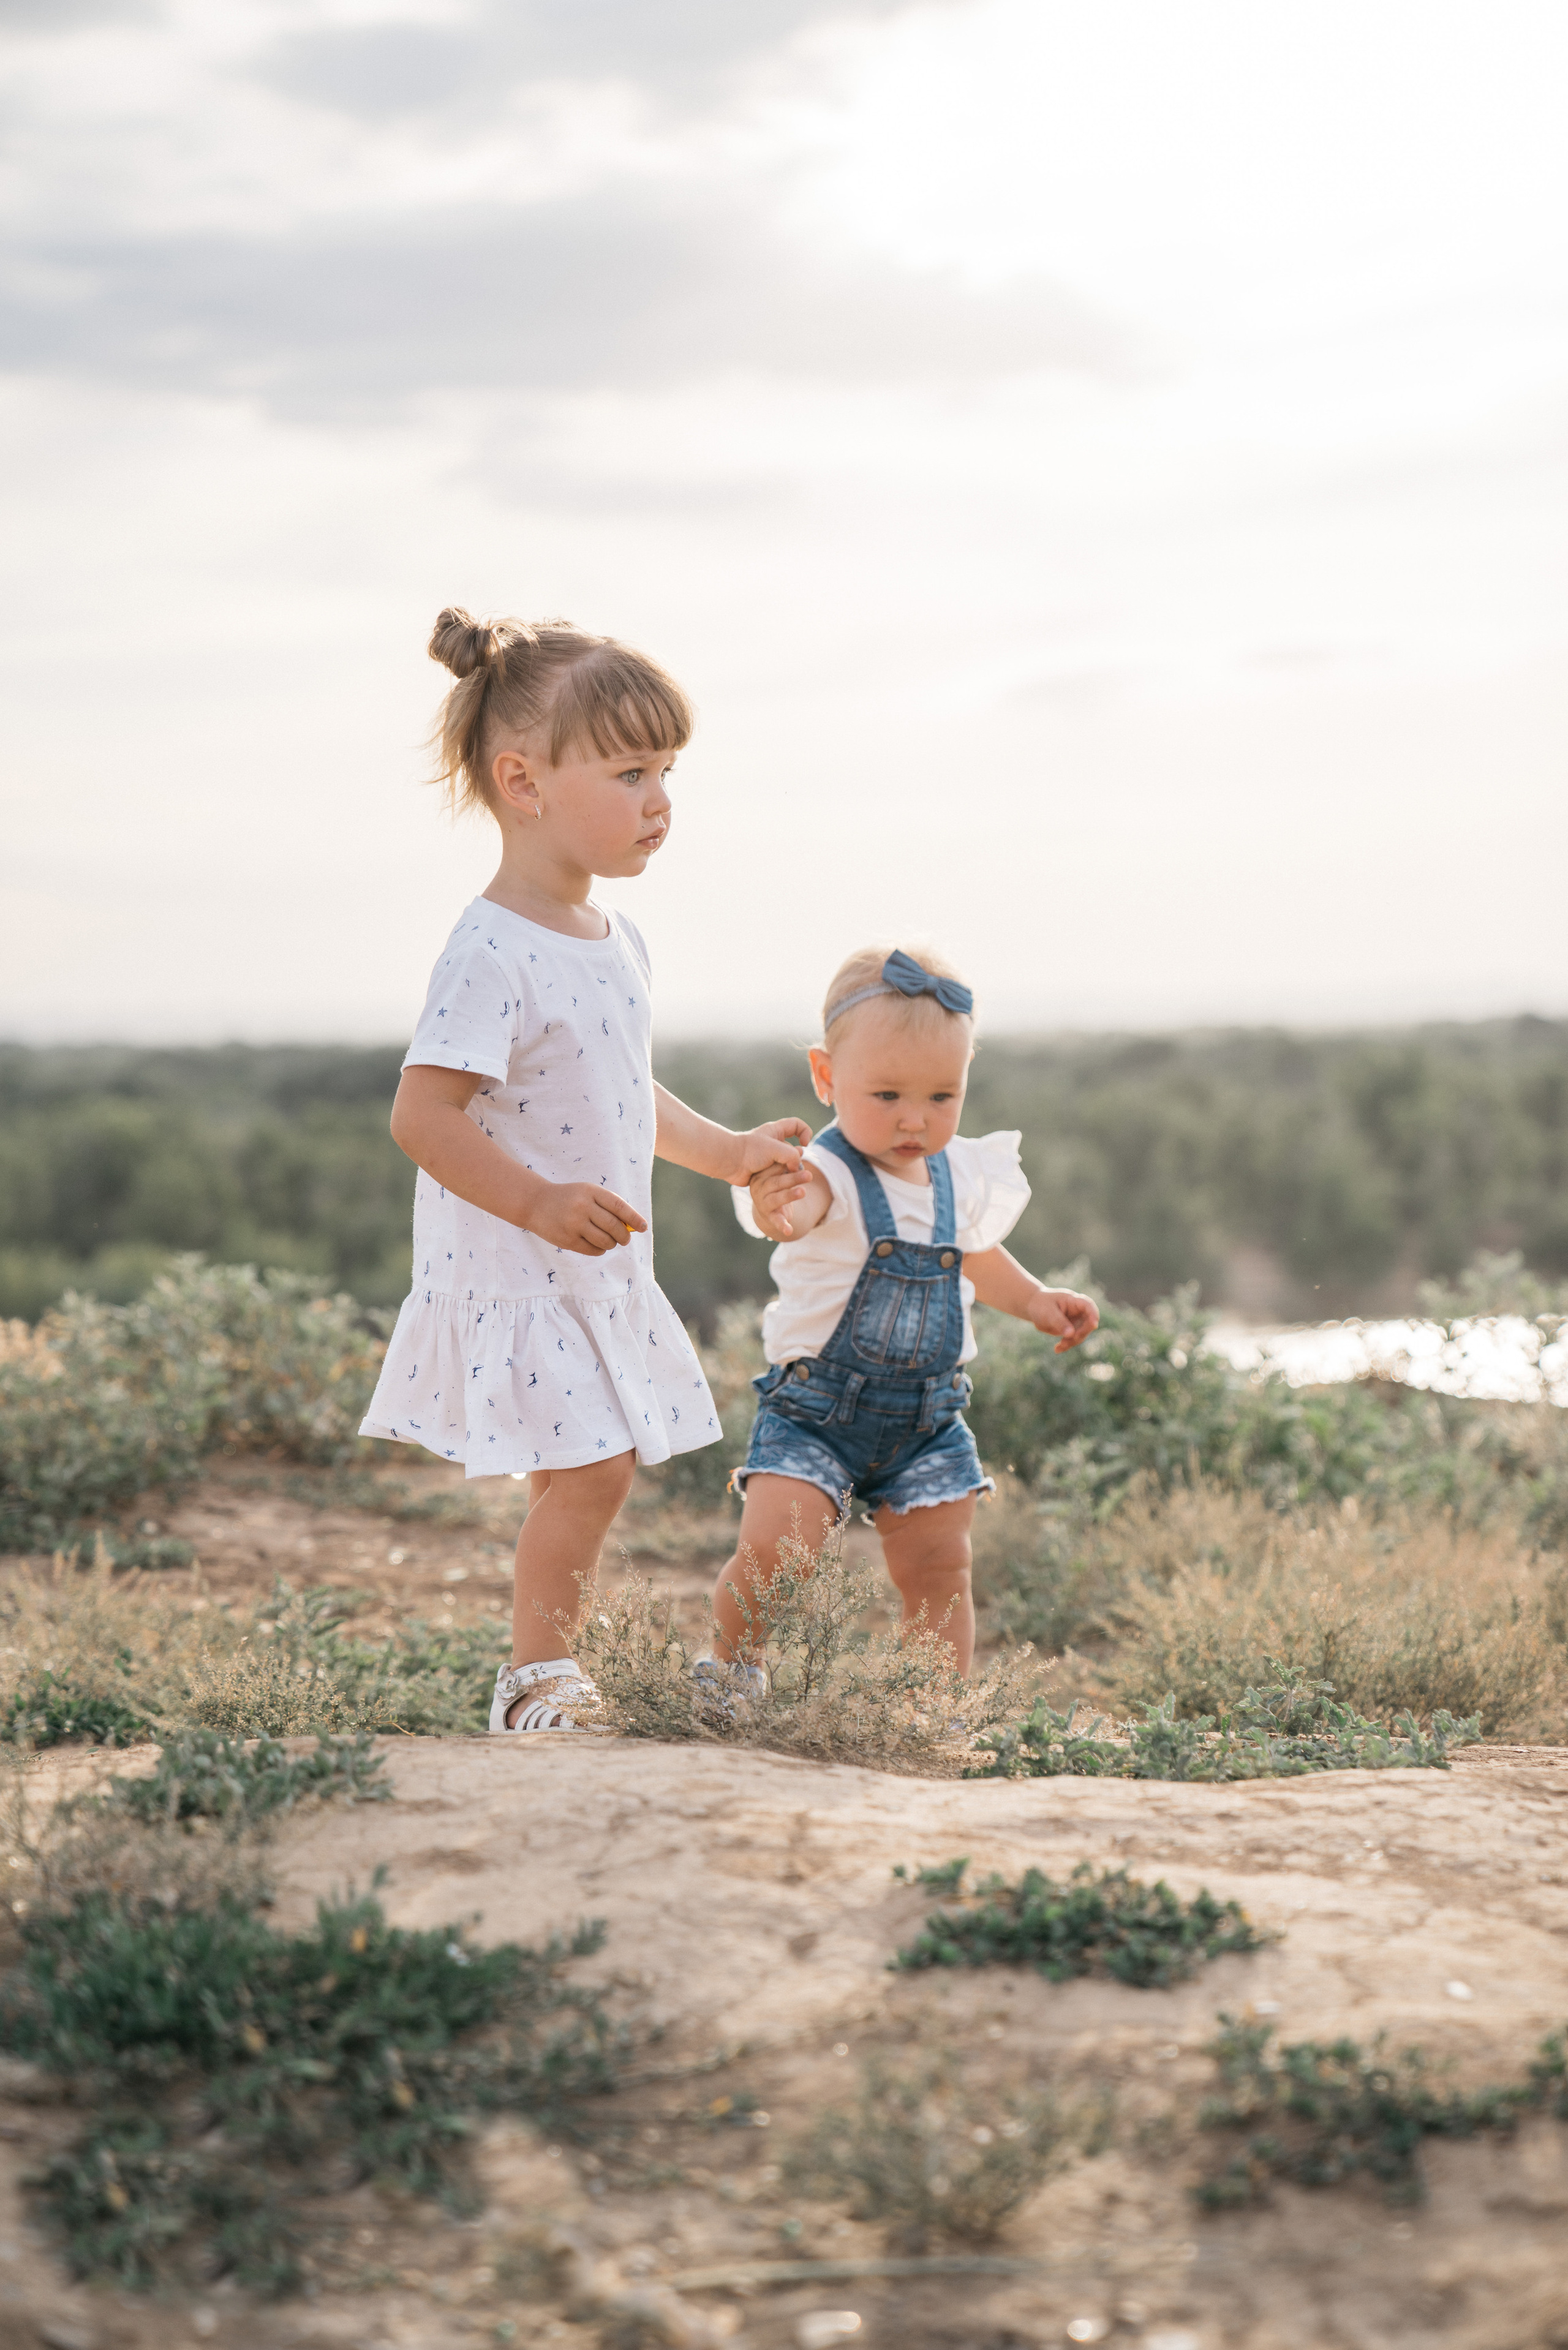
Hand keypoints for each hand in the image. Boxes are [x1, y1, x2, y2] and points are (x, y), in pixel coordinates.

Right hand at [518, 1179, 646, 1256]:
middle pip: (614, 1227)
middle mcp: (582, 1207)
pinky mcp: (567, 1239)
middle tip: (625, 1239)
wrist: (536, 1203)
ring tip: (609, 1241)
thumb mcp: (587, 1193)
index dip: (634, 1218)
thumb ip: (608, 1206)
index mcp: (591, 1192)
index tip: (643, 1227)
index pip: (619, 1206)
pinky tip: (596, 1245)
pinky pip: (593, 1250)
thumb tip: (632, 1227)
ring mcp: (574, 1224)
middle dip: (624, 1236)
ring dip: (612, 1244)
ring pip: (605, 1241)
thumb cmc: (569, 1199)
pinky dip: (600, 1250)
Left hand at [729, 1117, 811, 1187]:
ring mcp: (769, 1157)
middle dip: (797, 1159)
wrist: (729, 1162)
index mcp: (776, 1131)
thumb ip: (792, 1156)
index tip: (804, 1144)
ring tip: (784, 1176)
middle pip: (795, 1149)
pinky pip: (779, 1174)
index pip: (797, 1125)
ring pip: (788, 1164)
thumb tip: (795, 1168)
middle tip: (792, 1166)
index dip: (805, 1132)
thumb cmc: (751, 1151)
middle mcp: (774, 1143)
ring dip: (790, 1171)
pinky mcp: (765, 1170)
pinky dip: (781, 1178)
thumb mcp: (776, 1149)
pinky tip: (776, 1182)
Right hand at [748, 1156, 811, 1240]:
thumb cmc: (776, 1183)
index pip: (773, 1167)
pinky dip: (782, 1225)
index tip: (801, 1156)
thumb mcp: (782, 1172)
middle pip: (777, 1182)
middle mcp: (759, 1188)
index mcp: (761, 1174)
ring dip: (790, 1195)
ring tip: (803, 1191)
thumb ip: (790, 1162)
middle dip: (793, 1178)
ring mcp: (762, 1203)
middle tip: (809, 1174)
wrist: (767, 1207)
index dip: (787, 1163)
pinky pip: (776, 1221)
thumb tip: (802, 1148)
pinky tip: (789, 1230)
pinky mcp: (769, 1216)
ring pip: (777, 1199)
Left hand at [1028, 1286, 1099, 1353]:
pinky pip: (1072, 1340)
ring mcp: (1075, 1321)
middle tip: (1067, 1340)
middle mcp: (1077, 1311)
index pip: (1088, 1305)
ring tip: (1059, 1346)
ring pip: (1081, 1334)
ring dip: (1072, 1342)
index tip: (1094, 1324)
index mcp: (1073, 1301)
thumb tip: (1071, 1334)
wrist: (1033, 1307)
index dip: (1093, 1314)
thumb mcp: (1048, 1312)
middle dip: (1081, 1333)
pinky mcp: (1070, 1330)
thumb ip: (1060, 1322)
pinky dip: (1066, 1345)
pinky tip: (1057, 1349)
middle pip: (1088, 1323)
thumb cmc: (1041, 1305)